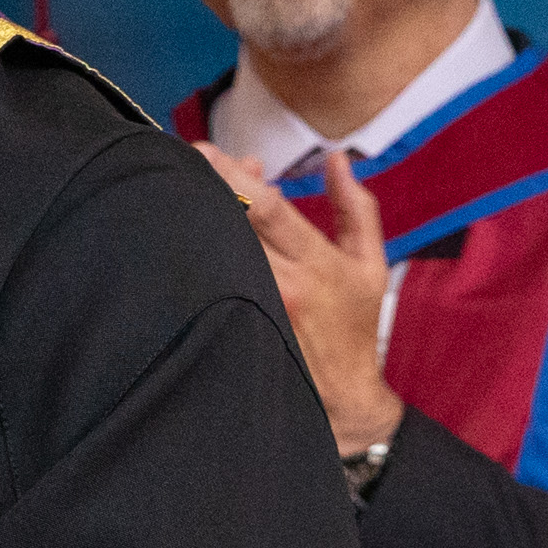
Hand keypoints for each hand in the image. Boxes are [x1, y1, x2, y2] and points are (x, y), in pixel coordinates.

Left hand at [196, 145, 404, 453]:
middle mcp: (280, 283)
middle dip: (202, 190)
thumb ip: (355, 208)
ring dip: (193, 221)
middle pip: (228, 225)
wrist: (341, 395)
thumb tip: (337, 160)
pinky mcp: (229, 329)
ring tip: (178, 195)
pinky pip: (204, 284)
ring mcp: (252, 308)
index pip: (265, 209)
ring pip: (211, 253)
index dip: (231, 176)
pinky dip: (191, 257)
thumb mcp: (369, 264)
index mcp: (315, 261)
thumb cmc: (354, 327)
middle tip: (180, 164)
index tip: (204, 152)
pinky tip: (178, 240)